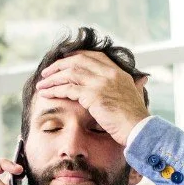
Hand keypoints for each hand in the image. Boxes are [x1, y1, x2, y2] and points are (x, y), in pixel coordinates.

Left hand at [34, 50, 148, 145]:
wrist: (139, 129)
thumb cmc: (135, 117)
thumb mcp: (136, 94)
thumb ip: (135, 85)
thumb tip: (142, 80)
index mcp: (118, 72)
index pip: (93, 56)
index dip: (74, 57)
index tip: (62, 63)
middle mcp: (109, 74)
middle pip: (78, 61)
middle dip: (59, 66)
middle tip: (46, 73)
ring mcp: (101, 83)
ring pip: (70, 74)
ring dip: (53, 78)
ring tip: (41, 84)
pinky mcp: (93, 96)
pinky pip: (68, 89)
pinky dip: (55, 90)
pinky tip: (46, 94)